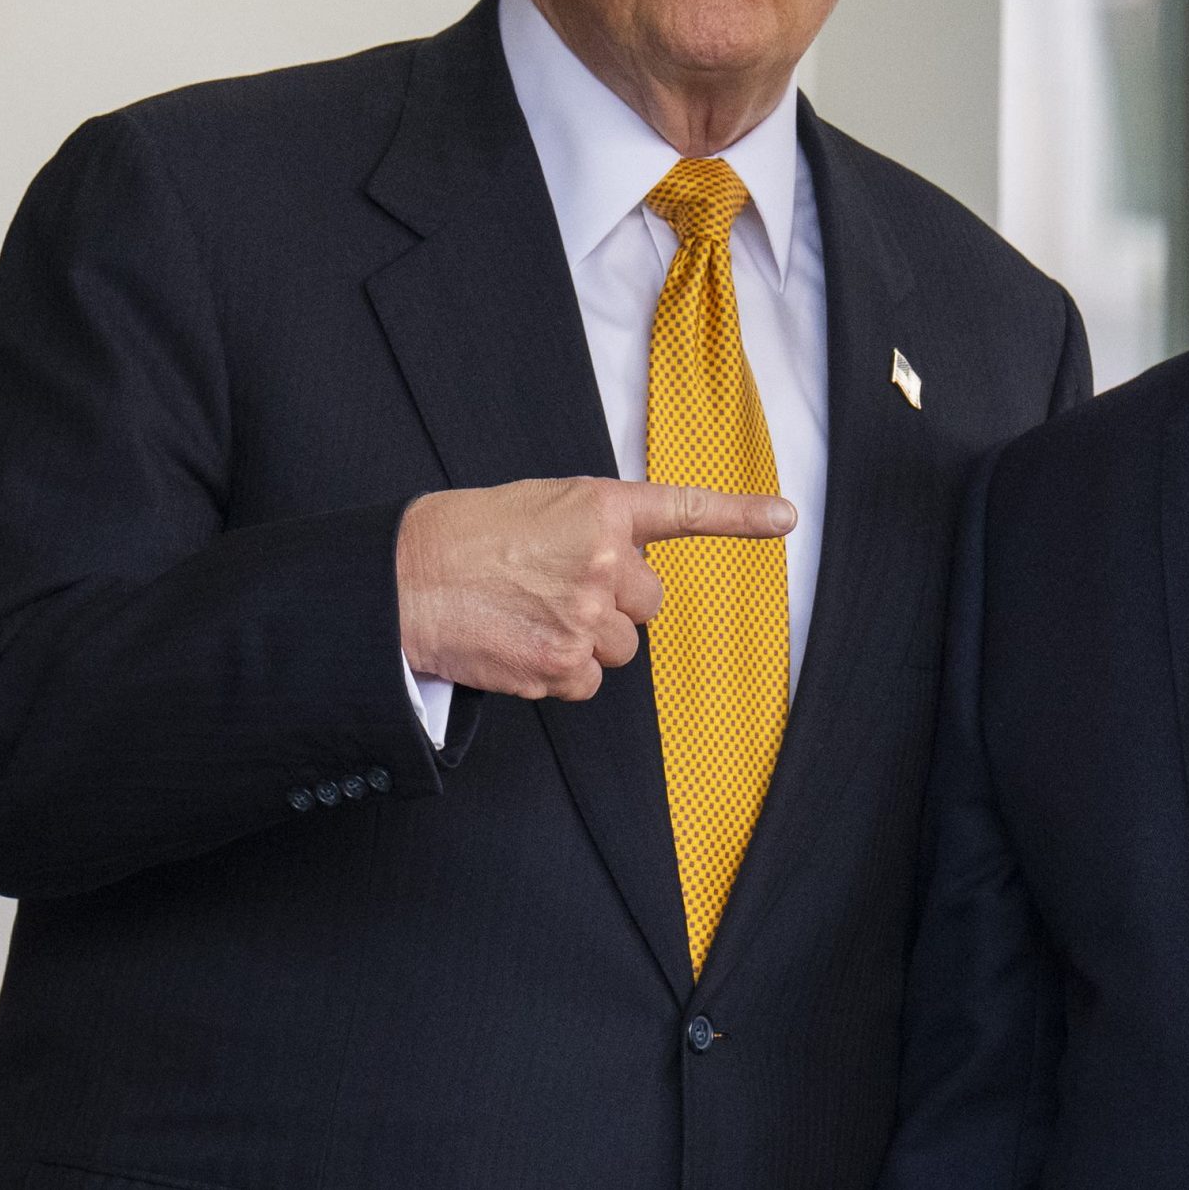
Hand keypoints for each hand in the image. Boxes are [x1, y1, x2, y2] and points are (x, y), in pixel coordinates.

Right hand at [395, 478, 796, 700]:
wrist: (404, 581)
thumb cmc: (465, 537)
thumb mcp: (541, 507)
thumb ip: (596, 530)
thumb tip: (628, 568)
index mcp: (601, 509)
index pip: (683, 510)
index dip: (740, 515)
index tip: (784, 517)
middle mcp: (605, 561)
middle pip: (648, 602)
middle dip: (613, 603)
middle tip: (557, 589)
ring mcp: (586, 617)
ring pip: (619, 648)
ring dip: (586, 640)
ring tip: (530, 615)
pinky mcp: (562, 665)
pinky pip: (587, 682)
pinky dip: (559, 673)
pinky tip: (521, 646)